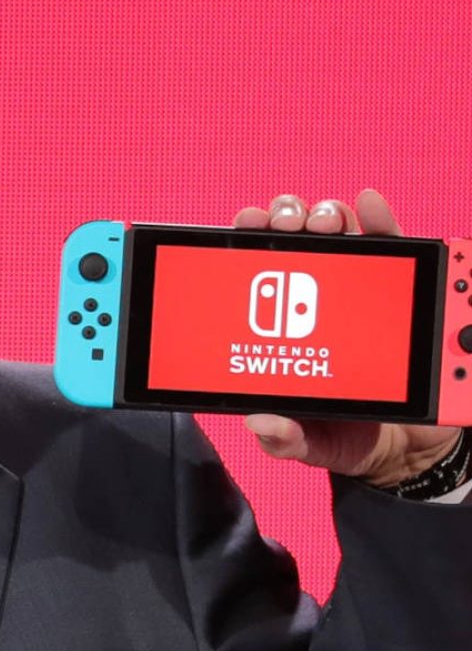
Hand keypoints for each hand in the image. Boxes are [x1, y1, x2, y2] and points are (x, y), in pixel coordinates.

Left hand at [232, 189, 460, 486]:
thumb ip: (284, 439)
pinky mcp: (400, 291)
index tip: (245, 226)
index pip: (257, 272)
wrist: (405, 446)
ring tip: (323, 223)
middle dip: (284, 221)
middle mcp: (314, 299)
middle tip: (284, 225)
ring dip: (326, 216)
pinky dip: (381, 219)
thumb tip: (263, 423)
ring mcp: (356, 290)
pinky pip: (392, 246)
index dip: (248, 241)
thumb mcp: (306, 442)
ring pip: (338, 234)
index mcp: (280, 328)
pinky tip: (370, 205)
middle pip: (294, 241)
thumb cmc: (342, 434)